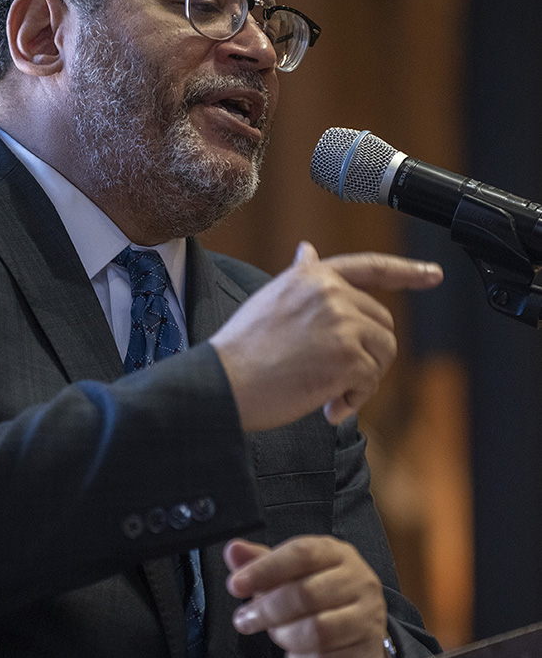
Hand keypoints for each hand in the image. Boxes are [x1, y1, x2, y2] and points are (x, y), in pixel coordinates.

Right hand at [209, 243, 441, 430]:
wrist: (224, 382)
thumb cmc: (242, 349)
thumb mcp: (270, 299)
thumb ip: (299, 279)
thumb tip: (308, 252)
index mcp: (313, 277)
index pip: (370, 267)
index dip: (406, 270)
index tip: (433, 274)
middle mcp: (331, 293)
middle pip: (381, 322)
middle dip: (367, 352)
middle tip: (336, 376)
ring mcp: (341, 323)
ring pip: (383, 352)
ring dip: (363, 378)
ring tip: (328, 391)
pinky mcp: (349, 357)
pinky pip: (372, 380)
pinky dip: (355, 399)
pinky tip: (327, 404)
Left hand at [224, 536, 389, 657]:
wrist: (360, 636)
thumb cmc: (321, 598)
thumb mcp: (293, 573)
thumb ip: (262, 562)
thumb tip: (234, 550)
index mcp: (337, 554)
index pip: (301, 553)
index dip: (264, 569)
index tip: (236, 584)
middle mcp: (359, 582)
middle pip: (306, 593)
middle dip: (267, 609)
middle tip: (245, 619)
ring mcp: (367, 619)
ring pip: (317, 631)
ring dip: (284, 636)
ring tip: (275, 634)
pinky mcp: (367, 654)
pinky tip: (295, 654)